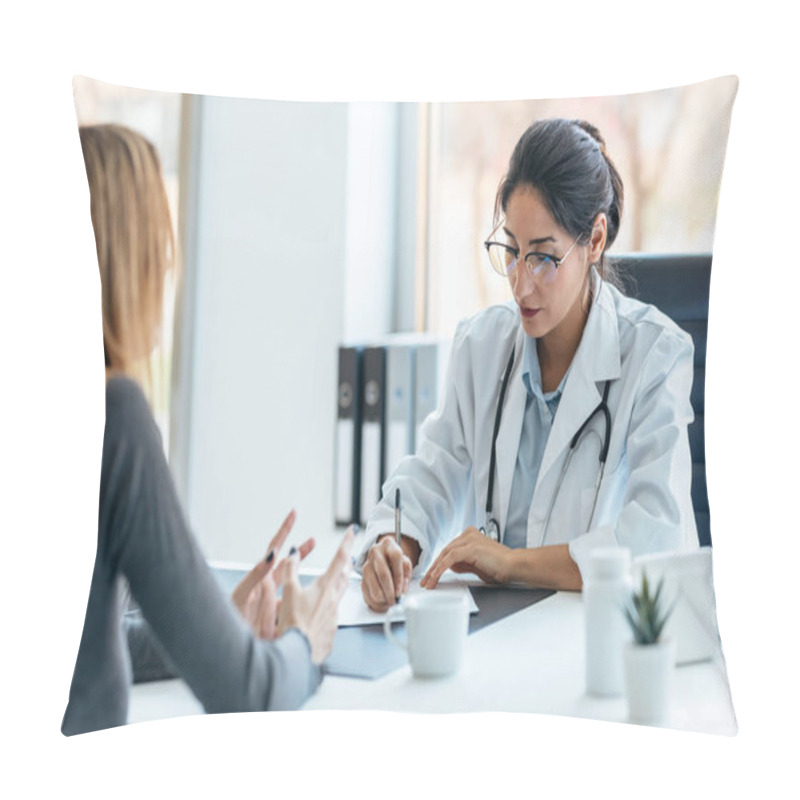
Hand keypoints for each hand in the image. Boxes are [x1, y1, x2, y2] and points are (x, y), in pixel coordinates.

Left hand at [231, 509, 314, 638]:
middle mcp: (266, 587)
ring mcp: (271, 602)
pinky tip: (310, 601)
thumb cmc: (228, 618)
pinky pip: (292, 607)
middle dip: (300, 552)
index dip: (284, 530)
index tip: (293, 513)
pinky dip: (301, 601)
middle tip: (313, 540)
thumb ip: (256, 574)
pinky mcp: (276, 618)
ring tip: (315, 573)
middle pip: (287, 564)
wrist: (227, 647)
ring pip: (292, 584)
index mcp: (260, 577)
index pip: (274, 547)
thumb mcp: (242, 594)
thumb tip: (272, 554)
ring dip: (303, 575)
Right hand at [277, 527, 354, 663]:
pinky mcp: (332, 631)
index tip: (353, 530)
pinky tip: (321, 612)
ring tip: (335, 579)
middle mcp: (335, 600)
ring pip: (340, 595)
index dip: (347, 541)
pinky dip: (329, 608)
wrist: (298, 654)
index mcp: (326, 586)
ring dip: (339, 584)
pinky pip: (333, 615)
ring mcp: (335, 616)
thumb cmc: (293, 624)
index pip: (340, 557)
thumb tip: (293, 552)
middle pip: (344, 575)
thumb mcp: (289, 590)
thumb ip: (291, 568)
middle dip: (346, 563)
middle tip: (348, 554)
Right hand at [361, 535, 413, 612]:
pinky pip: (368, 593)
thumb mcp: (405, 565)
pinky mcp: (361, 577)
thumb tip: (401, 591)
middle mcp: (375, 552)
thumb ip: (406, 576)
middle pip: (383, 574)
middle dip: (390, 591)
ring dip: (383, 598)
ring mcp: (366, 565)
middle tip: (395, 600)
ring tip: (390, 601)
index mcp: (388, 545)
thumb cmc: (397, 563)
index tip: (401, 591)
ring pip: (374, 586)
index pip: (395, 557)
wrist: (384, 560)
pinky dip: (376, 602)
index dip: (399, 576)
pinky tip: (383, 601)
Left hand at [420, 526, 510, 588]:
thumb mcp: (476, 565)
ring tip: (429, 583)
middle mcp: (468, 534)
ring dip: (434, 570)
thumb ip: (462, 563)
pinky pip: (450, 559)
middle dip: (433, 568)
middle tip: (426, 581)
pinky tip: (436, 578)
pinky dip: (441, 569)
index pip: (449, 550)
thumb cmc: (499, 567)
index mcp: (470, 536)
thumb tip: (450, 567)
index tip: (431, 576)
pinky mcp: (470, 548)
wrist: (514, 566)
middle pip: (444, 551)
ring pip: (445, 554)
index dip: (438, 564)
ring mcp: (469, 539)